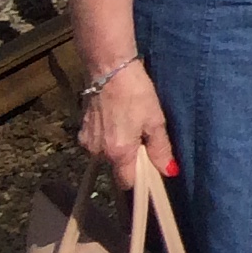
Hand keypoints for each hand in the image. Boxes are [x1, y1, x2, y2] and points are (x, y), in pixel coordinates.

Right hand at [80, 60, 174, 184]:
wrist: (108, 70)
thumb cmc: (136, 93)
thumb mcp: (155, 120)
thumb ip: (160, 149)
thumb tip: (169, 171)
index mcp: (118, 152)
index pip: (127, 182)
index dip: (140, 179)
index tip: (151, 169)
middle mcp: (98, 152)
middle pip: (116, 168)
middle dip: (130, 160)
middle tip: (143, 139)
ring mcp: (87, 142)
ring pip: (106, 155)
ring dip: (118, 147)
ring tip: (129, 124)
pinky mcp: (82, 130)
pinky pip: (97, 143)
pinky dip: (108, 137)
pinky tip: (117, 119)